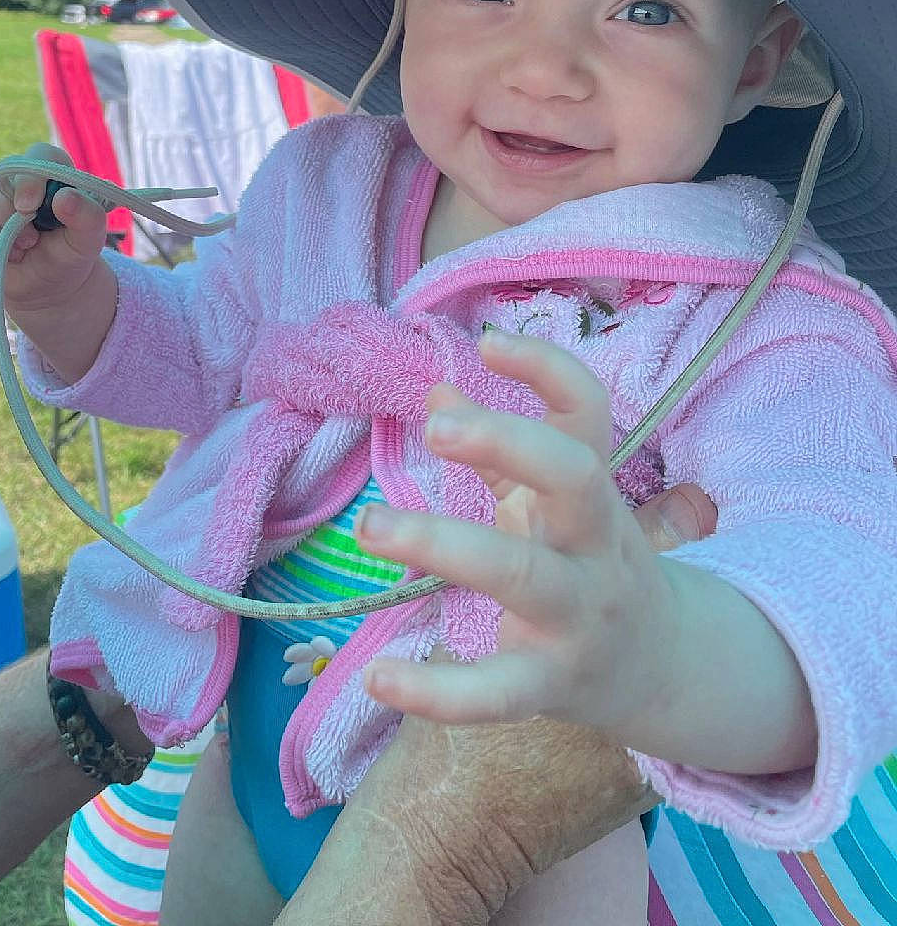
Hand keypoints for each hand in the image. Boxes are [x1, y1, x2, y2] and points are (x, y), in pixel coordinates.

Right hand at [0, 143, 108, 317]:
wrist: (45, 282)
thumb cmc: (69, 254)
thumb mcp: (88, 241)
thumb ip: (87, 217)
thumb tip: (65, 197)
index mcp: (50, 171)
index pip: (38, 154)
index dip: (30, 179)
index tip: (29, 209)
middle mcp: (14, 174)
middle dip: (9, 220)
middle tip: (30, 243)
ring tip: (16, 251)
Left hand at [356, 330, 687, 739]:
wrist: (663, 667)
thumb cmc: (587, 563)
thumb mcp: (553, 504)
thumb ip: (496, 453)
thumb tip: (437, 389)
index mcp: (593, 492)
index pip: (589, 414)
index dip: (548, 370)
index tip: (489, 342)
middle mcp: (598, 544)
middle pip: (574, 479)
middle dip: (508, 444)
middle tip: (435, 430)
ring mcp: (582, 615)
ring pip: (525, 575)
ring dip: (445, 546)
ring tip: (371, 526)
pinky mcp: (555, 683)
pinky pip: (501, 691)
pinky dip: (439, 691)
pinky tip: (377, 678)